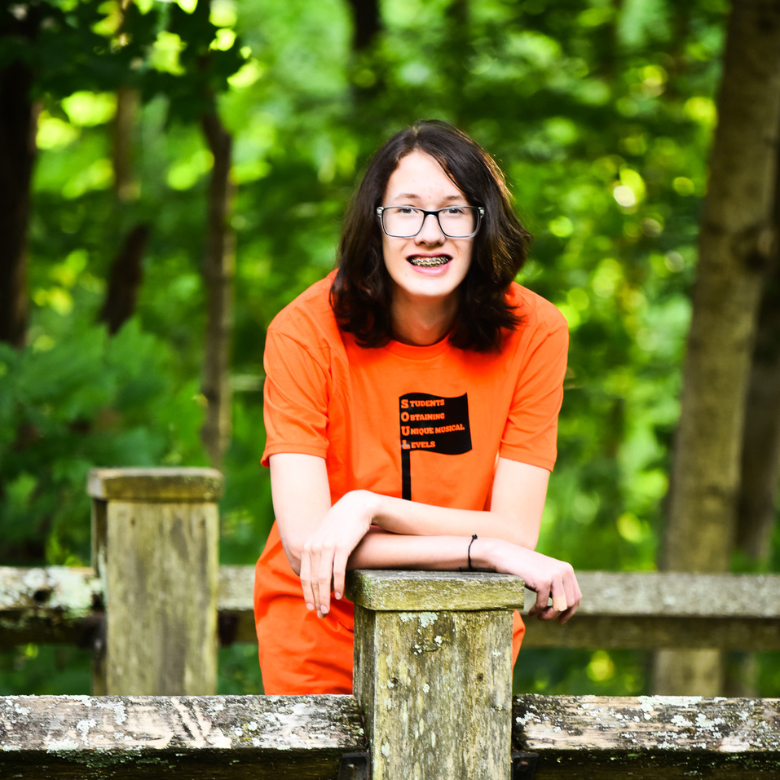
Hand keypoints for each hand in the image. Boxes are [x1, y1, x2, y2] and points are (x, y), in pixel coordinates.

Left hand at [299, 490, 377, 617]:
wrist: (356, 506)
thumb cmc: (341, 524)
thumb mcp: (324, 537)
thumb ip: (317, 552)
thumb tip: (317, 574)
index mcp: (308, 546)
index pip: (304, 576)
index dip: (307, 594)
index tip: (311, 607)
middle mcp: (315, 547)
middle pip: (312, 580)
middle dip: (315, 599)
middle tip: (321, 614)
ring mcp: (328, 546)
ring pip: (323, 578)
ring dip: (325, 597)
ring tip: (328, 609)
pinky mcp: (342, 546)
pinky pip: (338, 571)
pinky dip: (338, 585)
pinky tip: (339, 595)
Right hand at [479, 538, 581, 623]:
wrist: (506, 555)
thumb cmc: (524, 567)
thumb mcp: (545, 574)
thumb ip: (557, 586)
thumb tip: (566, 608)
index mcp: (567, 569)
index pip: (576, 596)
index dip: (570, 612)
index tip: (560, 620)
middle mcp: (564, 571)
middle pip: (569, 603)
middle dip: (557, 614)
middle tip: (544, 618)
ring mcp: (554, 575)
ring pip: (560, 606)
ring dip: (548, 615)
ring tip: (539, 616)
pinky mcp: (543, 581)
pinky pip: (543, 604)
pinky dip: (536, 611)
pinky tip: (530, 611)